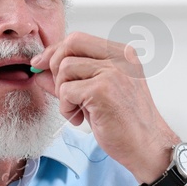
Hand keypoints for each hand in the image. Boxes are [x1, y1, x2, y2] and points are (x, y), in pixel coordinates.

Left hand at [30, 32, 178, 182]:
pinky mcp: (102, 90)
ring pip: (65, 69)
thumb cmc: (126, 123)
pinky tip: (80, 118)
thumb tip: (39, 70)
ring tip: (77, 110)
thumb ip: (70, 78)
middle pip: (70, 44)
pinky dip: (66, 108)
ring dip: (62, 94)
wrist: (147, 146)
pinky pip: (66, 91)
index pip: (79, 39)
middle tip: (61, 91)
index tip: (41, 64)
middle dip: (54, 66)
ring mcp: (113, 72)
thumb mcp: (97, 94)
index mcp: (122, 55)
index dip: (55, 51)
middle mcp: (120, 58)